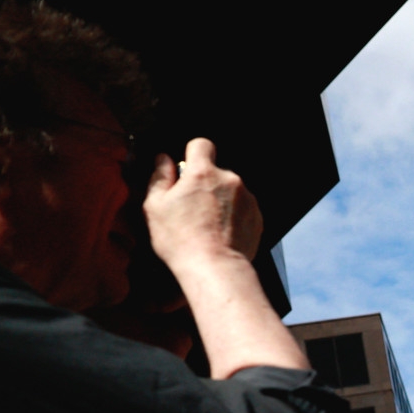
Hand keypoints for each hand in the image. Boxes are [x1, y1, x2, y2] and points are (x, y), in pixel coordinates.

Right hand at [144, 139, 261, 269]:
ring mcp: (248, 198)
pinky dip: (232, 216)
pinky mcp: (258, 216)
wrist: (215, 268)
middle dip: (204, 184)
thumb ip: (160, 177)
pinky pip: (243, 208)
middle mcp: (230, 180)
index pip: (201, 144)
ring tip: (206, 225)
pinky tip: (220, 232)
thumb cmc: (182, 240)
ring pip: (230, 191)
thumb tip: (163, 160)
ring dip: (220, 200)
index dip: (192, 154)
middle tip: (191, 208)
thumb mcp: (155, 206)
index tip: (186, 169)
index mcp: (204, 173)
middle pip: (216, 172)